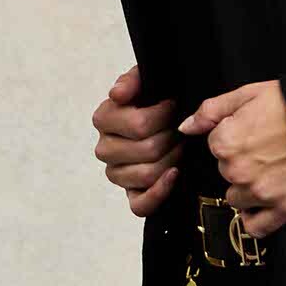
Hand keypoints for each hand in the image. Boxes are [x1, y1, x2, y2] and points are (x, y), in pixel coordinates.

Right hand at [92, 64, 180, 216]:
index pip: (138, 125)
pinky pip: (140, 205)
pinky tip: (175, 174)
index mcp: (104, 119)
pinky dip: (160, 191)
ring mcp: (116, 174)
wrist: (168, 122)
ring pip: (147, 174)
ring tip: (180, 147)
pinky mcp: (131, 196)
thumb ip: (132, 80)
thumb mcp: (146, 80)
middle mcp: (105, 149)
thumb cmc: (155, 102)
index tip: (173, 106)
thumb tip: (117, 95)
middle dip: (171, 138)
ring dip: (172, 159)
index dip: (163, 116)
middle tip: (181, 130)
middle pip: (147, 150)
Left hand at [176, 82, 285, 235]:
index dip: (232, 139)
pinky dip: (256, 220)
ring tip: (271, 173)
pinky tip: (264, 206)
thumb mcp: (248, 94)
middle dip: (240, 164)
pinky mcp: (283, 208)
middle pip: (226, 174)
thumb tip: (185, 127)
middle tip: (266, 151)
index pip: (215, 148)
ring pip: (237, 199)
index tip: (252, 134)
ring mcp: (260, 193)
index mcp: (225, 143)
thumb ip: (210, 111)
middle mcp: (238, 172)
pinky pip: (256, 227)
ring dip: (248, 190)